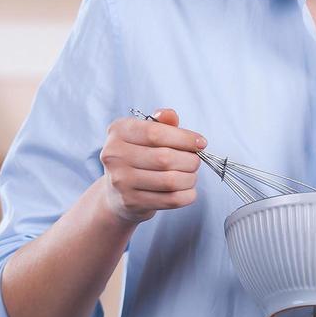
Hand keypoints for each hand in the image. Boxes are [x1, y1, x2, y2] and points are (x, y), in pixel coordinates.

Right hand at [99, 108, 204, 223]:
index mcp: (119, 131)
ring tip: (190, 175)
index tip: (201, 143)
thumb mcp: (147, 134)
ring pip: (171, 181)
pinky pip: (171, 199)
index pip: (155, 133)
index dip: (184, 138)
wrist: (118, 193)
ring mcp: (120, 181)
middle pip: (165, 158)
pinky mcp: (131, 202)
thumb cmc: (140, 156)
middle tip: (195, 161)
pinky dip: (187, 195)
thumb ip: (162, 123)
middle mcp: (114, 155)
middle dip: (190, 160)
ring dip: (190, 178)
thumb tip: (170, 114)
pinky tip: (187, 190)